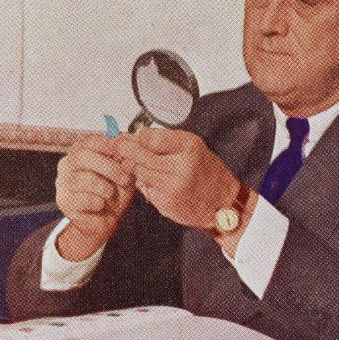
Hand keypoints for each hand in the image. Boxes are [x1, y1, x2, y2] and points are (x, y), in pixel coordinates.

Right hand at [53, 134, 134, 260]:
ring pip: (87, 179)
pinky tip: (100, 206)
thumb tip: (127, 145)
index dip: (109, 147)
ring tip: (110, 196)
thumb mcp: (124, 175)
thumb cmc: (114, 195)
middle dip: (110, 168)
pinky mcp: (64, 201)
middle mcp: (67, 164)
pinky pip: (85, 199)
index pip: (91, 141)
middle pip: (84, 156)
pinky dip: (99, 203)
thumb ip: (125, 160)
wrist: (106, 222)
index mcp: (81, 152)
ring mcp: (62, 183)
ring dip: (107, 189)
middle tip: (125, 180)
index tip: (123, 156)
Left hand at [117, 128, 246, 239]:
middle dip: (124, 151)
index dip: (133, 137)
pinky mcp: (165, 204)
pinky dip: (143, 183)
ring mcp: (172, 187)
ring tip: (137, 163)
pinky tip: (152, 181)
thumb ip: (164, 141)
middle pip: (139, 156)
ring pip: (138, 173)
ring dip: (133, 167)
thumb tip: (132, 136)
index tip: (125, 136)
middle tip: (116, 146)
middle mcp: (180, 167)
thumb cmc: (207, 171)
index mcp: (188, 147)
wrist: (222, 202)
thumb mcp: (192, 146)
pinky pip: (144, 189)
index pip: (149, 137)